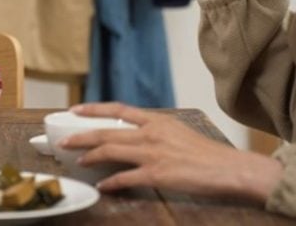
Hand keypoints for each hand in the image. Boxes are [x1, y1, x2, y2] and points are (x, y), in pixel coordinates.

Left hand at [62, 103, 281, 202]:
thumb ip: (155, 131)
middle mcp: (151, 133)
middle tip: (64, 141)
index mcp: (157, 120)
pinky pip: (126, 178)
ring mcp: (153, 153)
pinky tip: (103, 186)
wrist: (230, 169)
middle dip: (81, 135)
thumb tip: (136, 135)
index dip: (94, 109)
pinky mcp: (157, 174)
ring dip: (90, 156)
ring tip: (77, 160)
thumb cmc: (208, 154)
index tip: (75, 110)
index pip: (118, 110)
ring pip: (110, 151)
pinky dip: (111, 182)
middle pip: (107, 132)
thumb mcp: (179, 131)